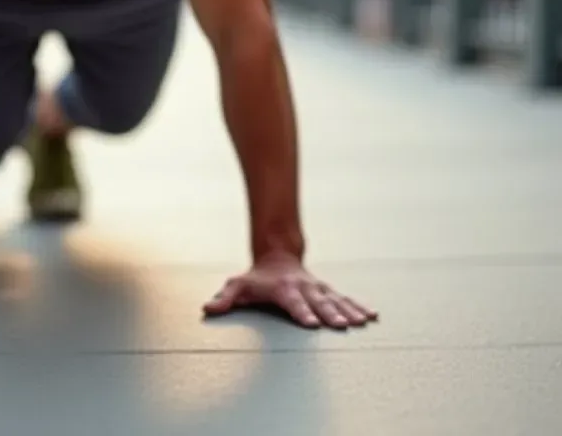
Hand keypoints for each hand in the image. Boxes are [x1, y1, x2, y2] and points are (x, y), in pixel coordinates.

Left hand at [203, 254, 377, 329]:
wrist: (276, 254)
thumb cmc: (256, 278)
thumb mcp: (237, 285)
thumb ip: (224, 298)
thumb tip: (207, 309)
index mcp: (283, 289)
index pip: (292, 302)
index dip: (301, 312)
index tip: (310, 323)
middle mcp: (303, 288)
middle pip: (318, 301)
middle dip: (329, 313)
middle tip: (340, 326)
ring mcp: (317, 289)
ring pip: (335, 299)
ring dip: (348, 311)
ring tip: (363, 322)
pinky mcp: (327, 291)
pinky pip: (345, 299)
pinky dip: (359, 306)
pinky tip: (372, 315)